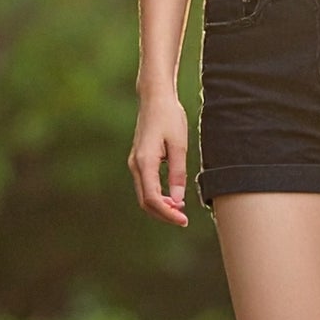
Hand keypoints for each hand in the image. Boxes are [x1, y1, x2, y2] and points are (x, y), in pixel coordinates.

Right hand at [128, 93, 189, 226]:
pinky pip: (145, 185)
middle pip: (145, 201)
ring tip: (180, 211)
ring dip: (161, 206)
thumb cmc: (169, 118)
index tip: (183, 220)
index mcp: (144, 162)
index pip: (153, 198)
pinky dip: (158, 196)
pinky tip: (172, 198)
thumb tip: (178, 200)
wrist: (155, 99)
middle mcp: (135, 165)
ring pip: (144, 195)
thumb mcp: (179, 145)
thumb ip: (178, 173)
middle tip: (183, 220)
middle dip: (164, 214)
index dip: (168, 213)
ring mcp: (135, 163)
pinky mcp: (139, 160)